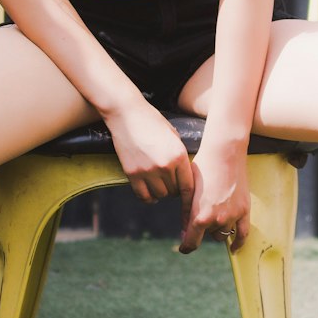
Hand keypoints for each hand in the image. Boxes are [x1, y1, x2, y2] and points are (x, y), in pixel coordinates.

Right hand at [105, 101, 194, 232]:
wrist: (126, 114)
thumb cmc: (151, 121)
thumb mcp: (173, 135)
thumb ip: (180, 155)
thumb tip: (185, 174)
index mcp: (179, 155)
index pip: (189, 186)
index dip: (190, 197)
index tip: (190, 203)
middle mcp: (165, 166)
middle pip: (174, 191)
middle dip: (175, 190)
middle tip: (172, 185)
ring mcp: (148, 171)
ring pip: (160, 195)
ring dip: (161, 193)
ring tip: (160, 185)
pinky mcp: (132, 173)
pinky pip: (143, 196)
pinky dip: (148, 197)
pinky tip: (150, 193)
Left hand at [179, 140, 249, 253]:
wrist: (225, 153)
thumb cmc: (203, 167)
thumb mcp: (189, 189)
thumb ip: (186, 212)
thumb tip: (185, 231)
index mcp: (200, 216)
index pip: (191, 242)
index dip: (186, 246)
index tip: (183, 248)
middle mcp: (217, 220)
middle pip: (207, 234)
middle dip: (203, 227)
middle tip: (202, 210)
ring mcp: (232, 216)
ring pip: (222, 233)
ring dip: (217, 228)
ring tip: (214, 212)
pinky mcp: (244, 210)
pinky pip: (242, 234)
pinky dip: (238, 243)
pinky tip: (234, 248)